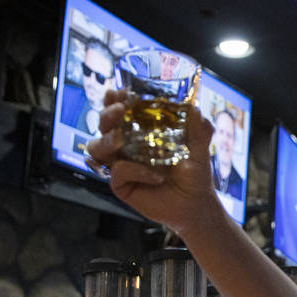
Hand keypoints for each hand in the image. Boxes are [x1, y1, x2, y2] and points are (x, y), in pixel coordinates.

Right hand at [85, 89, 220, 232]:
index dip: (114, 99)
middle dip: (107, 114)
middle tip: (119, 110)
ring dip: (107, 140)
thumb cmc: (195, 173)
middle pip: (103, 124)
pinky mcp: (120, 184)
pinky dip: (134, 170)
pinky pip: (118, 171)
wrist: (196, 204)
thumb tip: (194, 106)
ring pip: (97, 146)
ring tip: (120, 140)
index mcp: (140, 130)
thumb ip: (198, 126)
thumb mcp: (199, 147)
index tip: (118, 92)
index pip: (120, 109)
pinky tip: (155, 176)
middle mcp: (126, 144)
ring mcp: (120, 163)